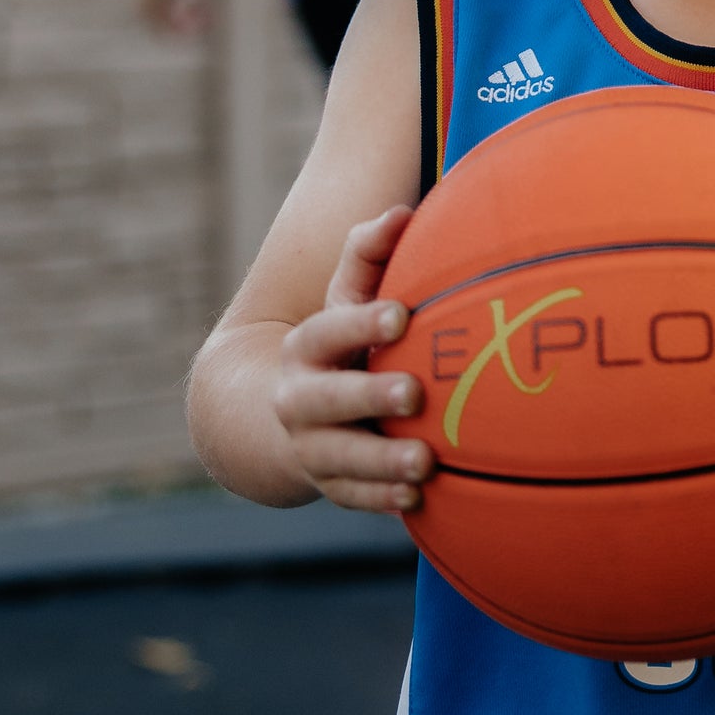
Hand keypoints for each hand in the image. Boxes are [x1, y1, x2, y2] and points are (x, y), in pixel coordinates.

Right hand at [273, 207, 435, 513]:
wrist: (288, 414)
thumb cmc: (343, 342)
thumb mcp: (347, 296)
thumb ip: (369, 254)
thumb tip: (401, 215)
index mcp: (306, 347)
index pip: (327, 330)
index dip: (361, 323)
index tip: (402, 316)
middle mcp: (297, 398)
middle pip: (326, 399)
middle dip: (368, 396)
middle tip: (415, 392)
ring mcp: (309, 446)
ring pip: (338, 457)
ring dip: (380, 461)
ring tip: (426, 462)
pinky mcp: (328, 483)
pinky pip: (351, 496)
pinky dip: (381, 500)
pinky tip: (418, 499)